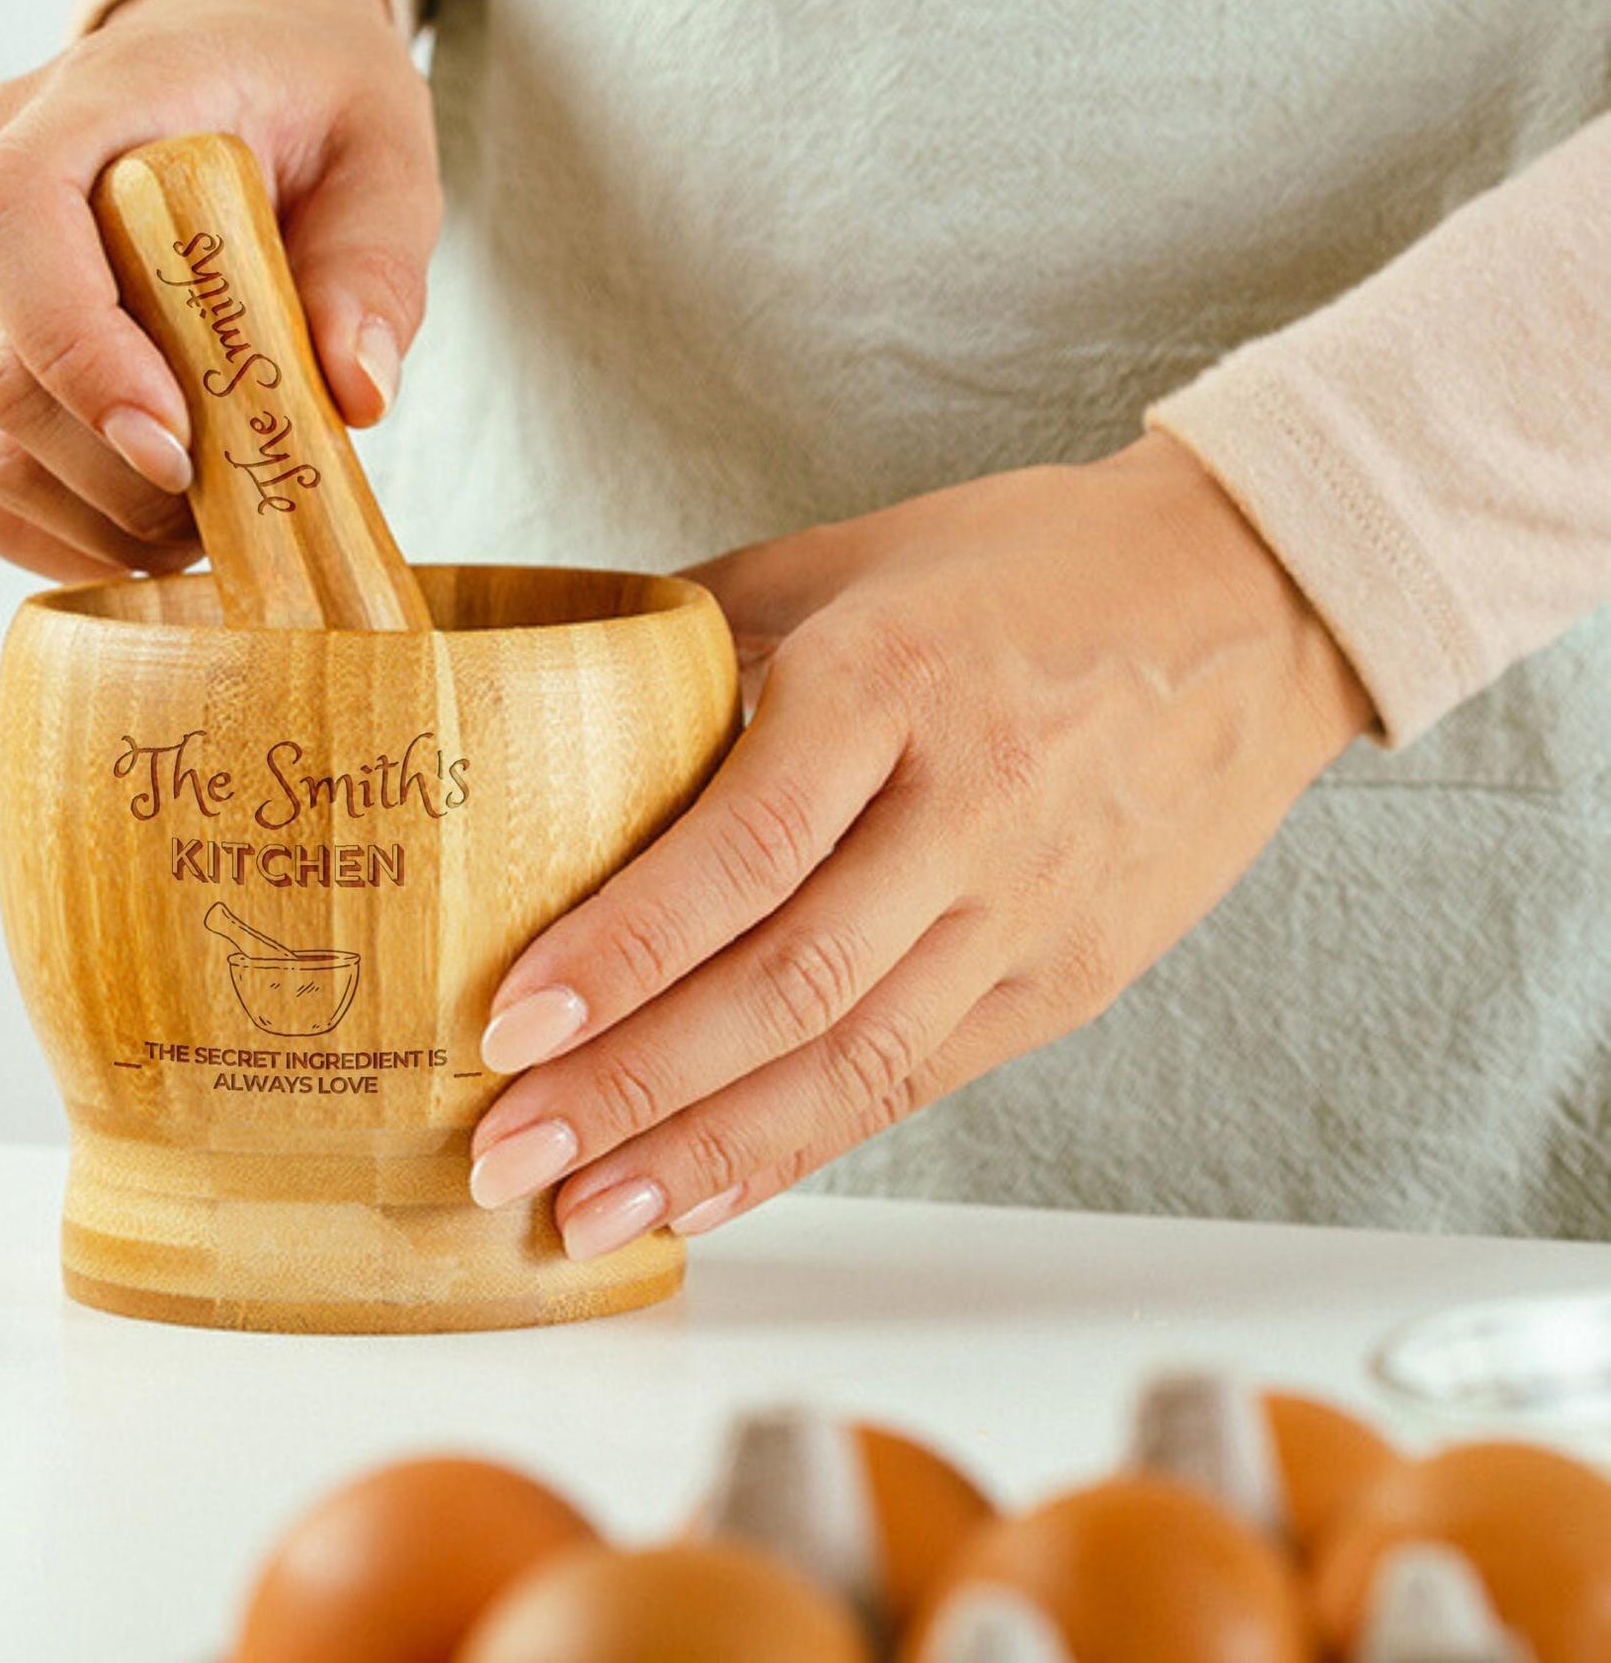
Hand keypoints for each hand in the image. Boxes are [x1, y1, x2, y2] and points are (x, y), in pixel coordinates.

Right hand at [0, 0, 439, 577]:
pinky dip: (67, 531)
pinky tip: (157, 525)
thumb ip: (375, 266)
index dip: (80, 353)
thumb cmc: (312, 89)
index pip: (12, 225)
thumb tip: (359, 394)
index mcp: (83, 106)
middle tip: (239, 498)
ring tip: (212, 515)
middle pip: (0, 371)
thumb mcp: (383, 151)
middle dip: (122, 473)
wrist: (250, 44)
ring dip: (102, 518)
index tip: (175, 445)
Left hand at [467, 434, 1373, 1256]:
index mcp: (898, 684)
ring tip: (588, 1211)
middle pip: (786, 983)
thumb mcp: (861, 554)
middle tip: (505, 1153)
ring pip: (853, 1060)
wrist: (1261, 599)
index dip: (622, 949)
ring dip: (707, 1150)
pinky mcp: (1073, 976)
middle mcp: (970, 811)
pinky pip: (924, 1077)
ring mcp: (1032, 910)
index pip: (744, 848)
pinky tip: (716, 1186)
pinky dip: (809, 1143)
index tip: (509, 1024)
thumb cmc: (1040, 562)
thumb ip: (710, 620)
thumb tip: (568, 683)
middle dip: (633, 1085)